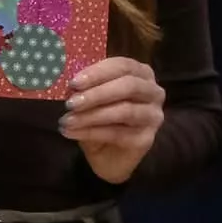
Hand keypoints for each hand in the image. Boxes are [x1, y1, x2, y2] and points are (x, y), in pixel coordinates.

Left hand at [62, 57, 165, 184]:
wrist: (109, 156)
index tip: (74, 82)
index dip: (98, 72)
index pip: (123, 66)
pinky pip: (117, 133)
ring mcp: (153, 117)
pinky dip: (91, 132)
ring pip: (124, 110)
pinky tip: (71, 132)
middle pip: (128, 86)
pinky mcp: (146, 139)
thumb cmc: (101, 120)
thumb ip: (86, 87)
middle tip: (70, 103)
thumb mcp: (91, 99)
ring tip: (67, 120)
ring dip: (91, 115)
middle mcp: (154, 92)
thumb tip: (69, 83)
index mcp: (142, 74)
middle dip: (96, 93)